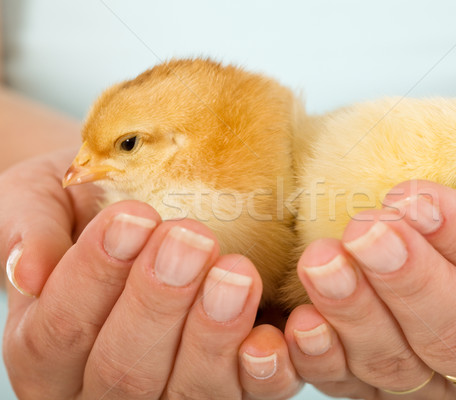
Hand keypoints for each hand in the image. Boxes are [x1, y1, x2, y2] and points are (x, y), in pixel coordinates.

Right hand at [0, 151, 301, 398]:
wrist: (135, 212)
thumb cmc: (85, 205)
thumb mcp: (41, 198)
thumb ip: (28, 229)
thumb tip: (29, 269)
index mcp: (45, 351)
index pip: (59, 332)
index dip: (94, 277)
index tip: (133, 218)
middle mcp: (100, 388)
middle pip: (123, 372)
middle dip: (159, 303)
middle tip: (190, 239)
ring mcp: (167, 394)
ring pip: (186, 392)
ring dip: (213, 335)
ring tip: (235, 274)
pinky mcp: (228, 388)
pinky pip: (248, 398)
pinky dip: (263, 374)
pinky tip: (270, 336)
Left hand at [283, 112, 455, 398]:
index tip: (412, 198)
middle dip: (407, 281)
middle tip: (364, 231)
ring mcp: (448, 383)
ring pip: (401, 365)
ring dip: (356, 314)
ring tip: (322, 262)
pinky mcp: (391, 388)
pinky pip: (355, 385)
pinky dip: (324, 357)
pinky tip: (302, 322)